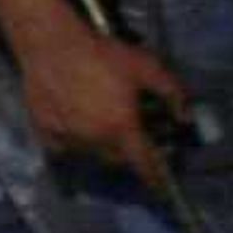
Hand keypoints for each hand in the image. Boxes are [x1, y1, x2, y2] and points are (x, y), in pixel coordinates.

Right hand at [20, 29, 193, 190]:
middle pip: (118, 160)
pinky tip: (78, 124)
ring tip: (106, 127)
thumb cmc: (101, 54)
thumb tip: (187, 118)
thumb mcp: (146, 67)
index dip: (156, 177)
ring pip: (91, 154)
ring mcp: (67, 137)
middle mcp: (94, 140)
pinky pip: (65, 147)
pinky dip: (76, 143)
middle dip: (130, 154)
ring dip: (103, 148)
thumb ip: (173, 93)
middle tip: (135, 137)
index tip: (162, 187)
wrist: (52, 44)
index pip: (144, 164)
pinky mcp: (45, 131)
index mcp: (121, 128)